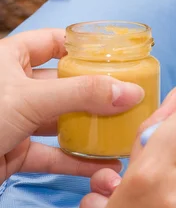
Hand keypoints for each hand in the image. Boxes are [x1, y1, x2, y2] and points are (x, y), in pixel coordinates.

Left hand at [0, 29, 145, 181]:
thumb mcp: (30, 99)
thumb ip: (83, 94)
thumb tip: (131, 92)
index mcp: (9, 58)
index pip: (54, 42)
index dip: (85, 46)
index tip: (118, 56)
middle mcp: (14, 87)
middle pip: (66, 84)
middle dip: (98, 93)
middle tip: (131, 99)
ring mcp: (15, 120)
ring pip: (62, 121)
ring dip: (92, 130)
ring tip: (124, 133)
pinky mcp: (15, 152)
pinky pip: (53, 153)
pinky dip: (78, 161)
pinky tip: (104, 165)